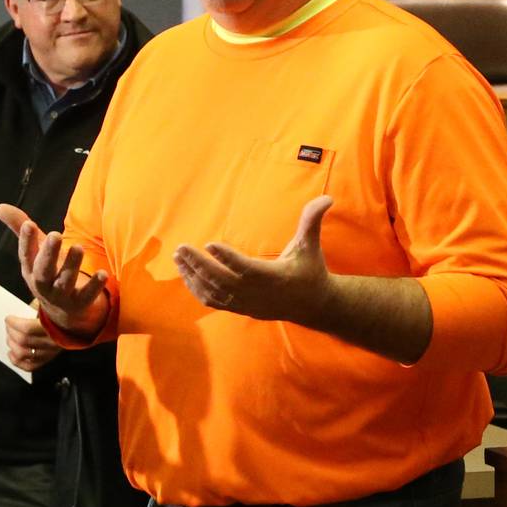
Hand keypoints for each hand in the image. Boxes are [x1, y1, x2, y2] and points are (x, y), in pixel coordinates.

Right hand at [0, 203, 108, 337]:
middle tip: (55, 235)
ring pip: (64, 282)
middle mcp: (43, 284)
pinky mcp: (79, 304)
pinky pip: (87, 296)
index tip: (29, 224)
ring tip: (78, 247)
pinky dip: (94, 286)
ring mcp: (61, 296)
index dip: (26, 241)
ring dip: (71, 266)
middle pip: (43, 270)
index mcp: (30, 270)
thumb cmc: (47, 273)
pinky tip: (103, 273)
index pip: (26, 255)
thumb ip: (20, 227)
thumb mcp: (34, 252)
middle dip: (49, 254)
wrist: (61, 313)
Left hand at [5, 305, 58, 372]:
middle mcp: (52, 342)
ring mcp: (50, 353)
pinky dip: (16, 361)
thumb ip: (38, 304)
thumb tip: (24, 303)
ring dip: (11, 345)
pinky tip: (12, 353)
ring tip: (10, 337)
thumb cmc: (60, 314)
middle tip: (9, 326)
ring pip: (23, 354)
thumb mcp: (50, 305)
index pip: (27, 329)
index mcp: (54, 327)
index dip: (13, 323)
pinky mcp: (47, 360)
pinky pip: (29, 366)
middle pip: (23, 340)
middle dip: (11, 332)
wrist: (75, 325)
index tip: (9, 318)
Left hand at [172, 195, 332, 323]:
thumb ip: (312, 221)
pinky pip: (213, 302)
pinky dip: (197, 289)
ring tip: (179, 257)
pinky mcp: (239, 308)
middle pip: (222, 280)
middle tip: (182, 248)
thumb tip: (327, 198)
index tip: (210, 244)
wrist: (312, 305)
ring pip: (214, 292)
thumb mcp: (311, 245)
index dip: (228, 258)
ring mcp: (246, 303)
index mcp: (274, 277)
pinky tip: (186, 274)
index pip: (247, 268)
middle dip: (199, 264)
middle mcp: (257, 293)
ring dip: (193, 276)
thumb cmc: (310, 270)